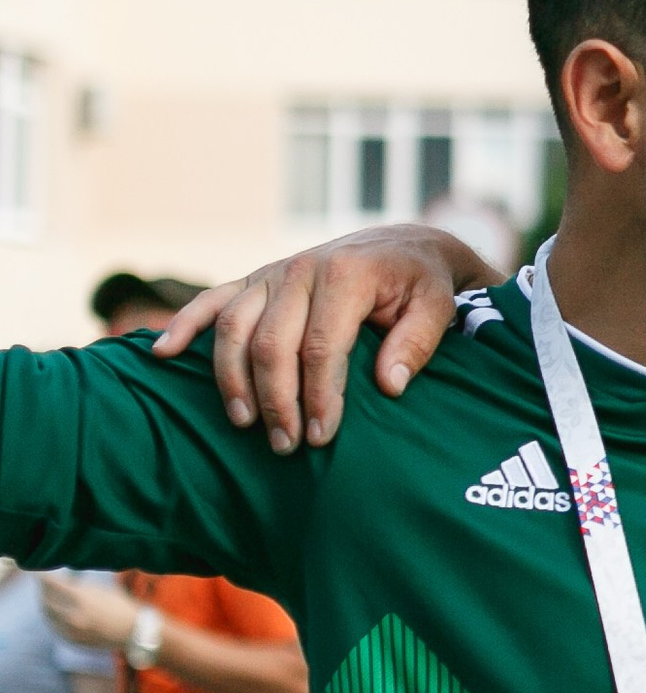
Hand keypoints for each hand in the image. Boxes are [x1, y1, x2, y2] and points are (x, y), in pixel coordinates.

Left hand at [37, 575, 139, 652]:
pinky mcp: (73, 642)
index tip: (41, 573)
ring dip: (47, 606)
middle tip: (43, 586)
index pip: (54, 585)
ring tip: (48, 599)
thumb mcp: (104, 591)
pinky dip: (55, 620)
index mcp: (82, 600)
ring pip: (50, 617)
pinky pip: (57, 629)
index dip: (46, 578)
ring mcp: (72, 632)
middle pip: (47, 602)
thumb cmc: (124, 607)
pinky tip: (58, 615)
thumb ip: (82, 588)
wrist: (136, 633)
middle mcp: (73, 616)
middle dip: (43, 592)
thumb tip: (64, 583)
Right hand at [153, 224, 488, 451]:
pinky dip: (182, 325)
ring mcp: (270, 273)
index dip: (318, 396)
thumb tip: (389, 386)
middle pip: (271, 344)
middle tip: (285, 446)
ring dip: (232, 380)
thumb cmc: (420, 285)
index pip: (321, 346)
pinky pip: (210, 301)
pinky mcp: (253, 279)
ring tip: (244, 424)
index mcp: (346, 275)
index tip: (320, 436)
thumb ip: (416, 343)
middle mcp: (301, 270)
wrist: (401, 246)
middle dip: (276, 400)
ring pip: (234, 329)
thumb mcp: (437, 307)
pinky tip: (161, 352)